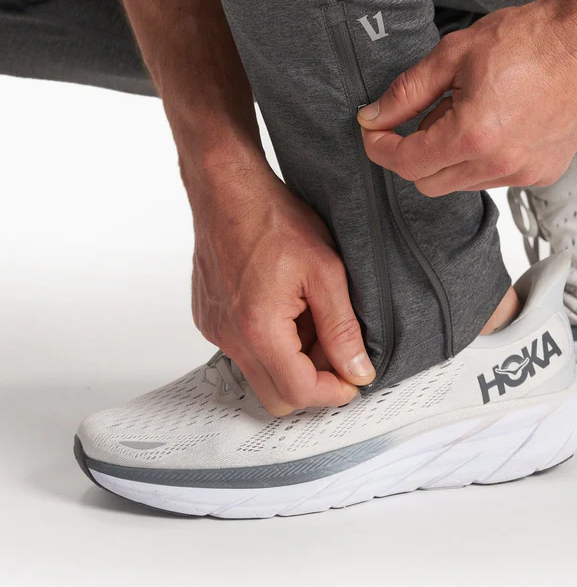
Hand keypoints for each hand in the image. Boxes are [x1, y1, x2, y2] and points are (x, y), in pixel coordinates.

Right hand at [187, 158, 374, 414]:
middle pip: (276, 397)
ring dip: (292, 360)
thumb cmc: (271, 218)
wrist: (227, 189)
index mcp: (259, 329)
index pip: (299, 393)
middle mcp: (229, 337)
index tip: (354, 377)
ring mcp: (215, 329)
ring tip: (310, 314)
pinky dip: (270, 342)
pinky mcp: (209, 319)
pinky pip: (243, 350)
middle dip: (313, 382)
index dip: (334, 392)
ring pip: (260, 373)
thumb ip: (342, 328)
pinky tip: (286, 305)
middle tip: (337, 349)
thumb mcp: (326, 270)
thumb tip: (357, 369)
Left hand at [357, 0, 576, 195]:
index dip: (380, 146)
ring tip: (469, 109)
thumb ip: (406, 92)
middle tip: (427, 111)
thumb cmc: (532, 40)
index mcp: (472, 135)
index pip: (406, 162)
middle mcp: (500, 164)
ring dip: (450, 155)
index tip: (374, 131)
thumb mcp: (453, 54)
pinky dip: (482, 158)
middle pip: (429, 182)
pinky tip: (495, 121)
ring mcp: (525, 173)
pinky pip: (494, 178)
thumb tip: (374, 116)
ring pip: (461, 182)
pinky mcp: (544, 173)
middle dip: (414, 152)